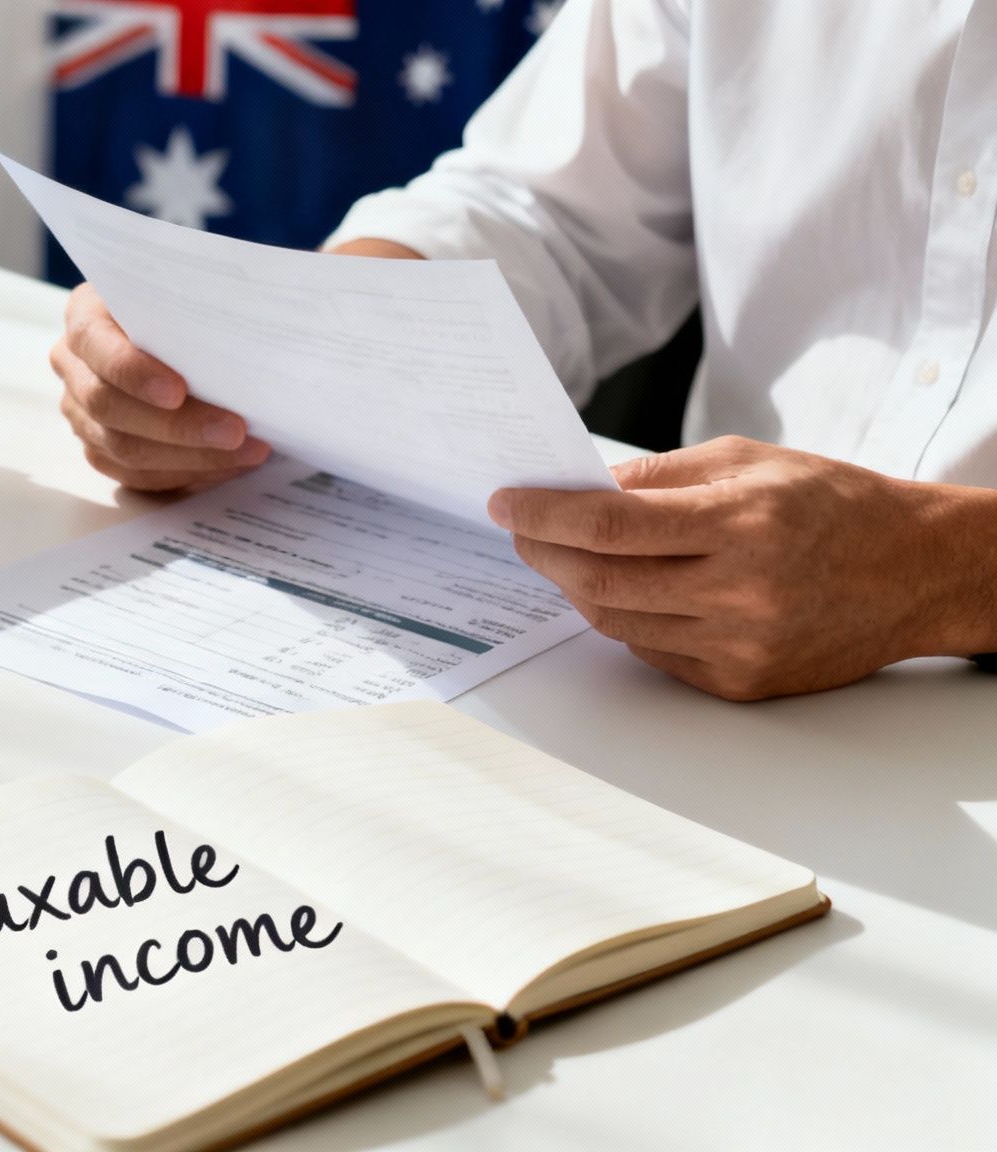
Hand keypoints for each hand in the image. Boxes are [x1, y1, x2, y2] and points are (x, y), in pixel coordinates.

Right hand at [50, 283, 269, 490]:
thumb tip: (273, 299)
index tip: (179, 390)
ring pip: (124, 448)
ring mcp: (81, 411)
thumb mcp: (195, 284)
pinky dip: (186, 472)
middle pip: (108, 406)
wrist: (183, 330)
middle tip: (235, 431)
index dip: (133, 372)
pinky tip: (228, 464)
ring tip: (247, 451)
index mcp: (85, 314)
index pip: (95, 344)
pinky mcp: (100, 447)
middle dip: (177, 426)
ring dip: (191, 456)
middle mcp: (72, 364)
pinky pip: (136, 475)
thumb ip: (210, 294)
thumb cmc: (190, 302)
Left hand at [487, 436, 996, 700]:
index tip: (504, 504)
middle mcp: (739, 590)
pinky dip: (626, 620)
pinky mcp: (740, 682)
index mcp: (740, 522)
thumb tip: (579, 488)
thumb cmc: (831, 504)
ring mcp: (738, 643)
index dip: (543, 514)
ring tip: (565, 556)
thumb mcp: (747, 461)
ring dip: (577, 588)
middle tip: (522, 530)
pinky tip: (625, 592)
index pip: (609, 524)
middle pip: (598, 581)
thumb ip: (659, 477)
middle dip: (544, 553)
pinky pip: (652, 652)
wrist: (916, 571)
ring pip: (616, 622)